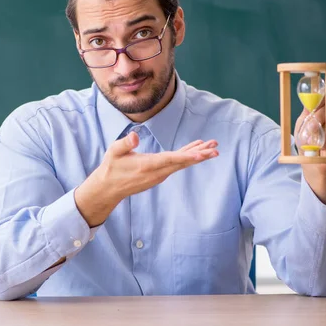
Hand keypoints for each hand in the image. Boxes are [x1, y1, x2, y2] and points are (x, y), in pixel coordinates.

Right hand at [74, 132, 218, 225]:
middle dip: (200, 155)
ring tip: (212, 148)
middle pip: (182, 163)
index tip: (202, 154)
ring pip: (181, 164)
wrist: (108, 188)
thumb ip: (125, 144)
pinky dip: (187, 158)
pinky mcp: (158, 175)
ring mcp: (158, 176)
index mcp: (147, 165)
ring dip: (196, 155)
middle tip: (216, 148)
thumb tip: (135, 136)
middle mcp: (157, 173)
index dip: (187, 156)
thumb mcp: (113, 152)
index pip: (171, 160)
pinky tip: (195, 152)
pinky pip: (176, 166)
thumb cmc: (110, 168)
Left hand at [294, 99, 325, 204]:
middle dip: (320, 114)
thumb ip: (306, 114)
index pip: (324, 96)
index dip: (320, 97)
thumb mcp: (302, 124)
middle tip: (311, 124)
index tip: (313, 101)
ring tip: (314, 136)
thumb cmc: (306, 137)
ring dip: (324, 128)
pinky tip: (323, 144)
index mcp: (323, 105)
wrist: (313, 158)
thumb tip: (308, 105)